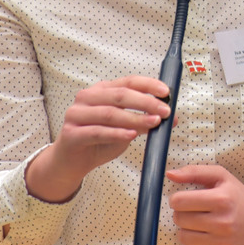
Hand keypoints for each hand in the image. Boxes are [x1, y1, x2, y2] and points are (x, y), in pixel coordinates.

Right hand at [26, 76, 170, 202]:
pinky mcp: (71, 134)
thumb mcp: (126, 128)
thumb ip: (144, 120)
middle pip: (120, 95)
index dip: (148, 85)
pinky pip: (97, 131)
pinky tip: (132, 135)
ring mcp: (76, 114)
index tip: (166, 92)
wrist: (72, 162)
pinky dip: (116, 133)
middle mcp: (87, 98)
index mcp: (101, 90)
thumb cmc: (100, 140)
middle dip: (146, 102)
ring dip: (135, 118)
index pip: (128, 82)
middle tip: (164, 111)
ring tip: (153, 123)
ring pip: (110, 113)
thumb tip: (172, 118)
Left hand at [167, 165, 243, 244]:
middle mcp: (223, 223)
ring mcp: (223, 243)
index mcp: (222, 199)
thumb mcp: (221, 176)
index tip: (186, 199)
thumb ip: (194, 172)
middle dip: (183, 213)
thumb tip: (170, 174)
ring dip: (187, 230)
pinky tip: (206, 238)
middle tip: (195, 211)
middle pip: (179, 219)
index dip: (178, 199)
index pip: (179, 201)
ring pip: (183, 238)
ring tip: (201, 224)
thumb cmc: (238, 197)